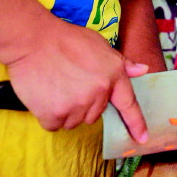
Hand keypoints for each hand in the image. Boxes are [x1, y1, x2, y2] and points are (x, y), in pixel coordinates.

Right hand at [6, 20, 148, 141]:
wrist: (34, 40)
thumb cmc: (66, 39)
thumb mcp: (99, 44)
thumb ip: (121, 62)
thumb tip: (142, 70)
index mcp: (113, 74)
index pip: (128, 104)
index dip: (136, 123)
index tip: (142, 138)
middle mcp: (99, 93)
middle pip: (94, 114)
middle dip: (83, 103)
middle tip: (69, 82)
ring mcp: (77, 105)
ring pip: (74, 121)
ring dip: (66, 111)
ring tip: (56, 87)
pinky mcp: (56, 114)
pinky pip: (55, 125)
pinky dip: (48, 115)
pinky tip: (44, 96)